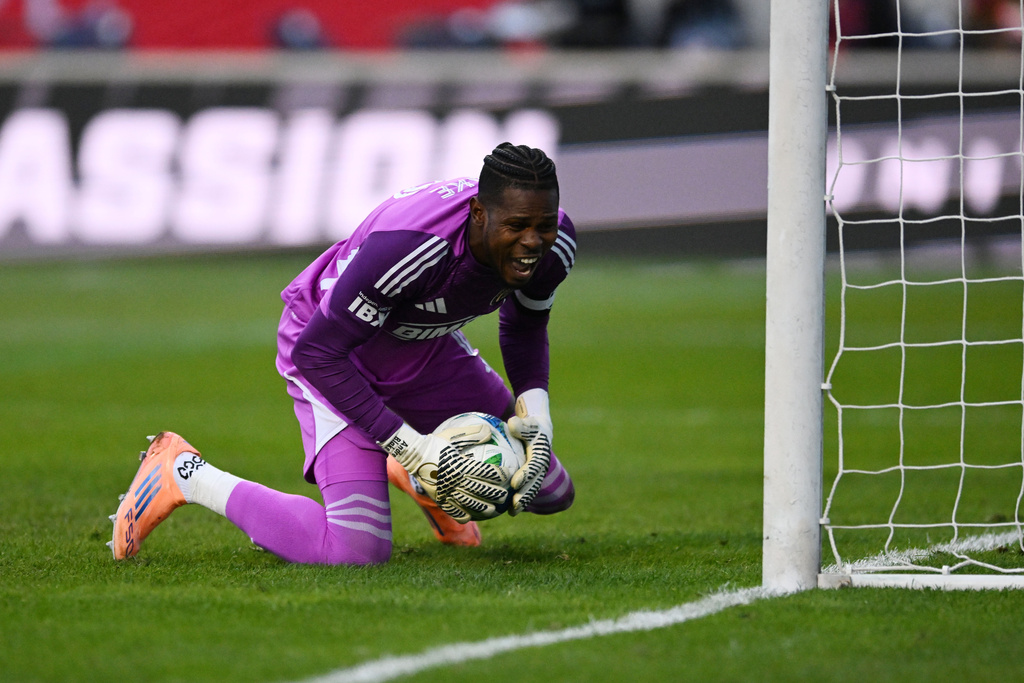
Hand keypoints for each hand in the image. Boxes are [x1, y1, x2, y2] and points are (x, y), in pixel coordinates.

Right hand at [380, 422, 508, 521]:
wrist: (412, 454)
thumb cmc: (435, 442)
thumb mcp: (453, 434)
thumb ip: (473, 433)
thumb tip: (490, 431)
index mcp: (461, 464)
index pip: (486, 472)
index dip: (500, 475)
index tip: (509, 476)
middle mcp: (456, 480)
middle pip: (481, 490)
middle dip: (496, 494)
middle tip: (505, 497)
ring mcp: (447, 491)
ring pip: (469, 504)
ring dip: (484, 508)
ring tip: (492, 510)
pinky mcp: (439, 498)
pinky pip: (452, 511)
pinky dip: (463, 515)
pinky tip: (470, 517)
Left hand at [507, 389, 552, 514]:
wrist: (540, 432)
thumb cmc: (528, 425)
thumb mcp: (527, 423)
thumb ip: (521, 425)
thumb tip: (512, 423)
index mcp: (540, 454)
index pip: (533, 466)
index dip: (525, 475)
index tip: (514, 483)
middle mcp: (541, 466)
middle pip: (534, 483)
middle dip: (525, 495)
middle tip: (514, 505)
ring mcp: (538, 474)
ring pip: (531, 490)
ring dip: (523, 502)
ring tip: (511, 513)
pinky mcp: (532, 479)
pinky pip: (526, 491)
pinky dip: (520, 501)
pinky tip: (507, 511)